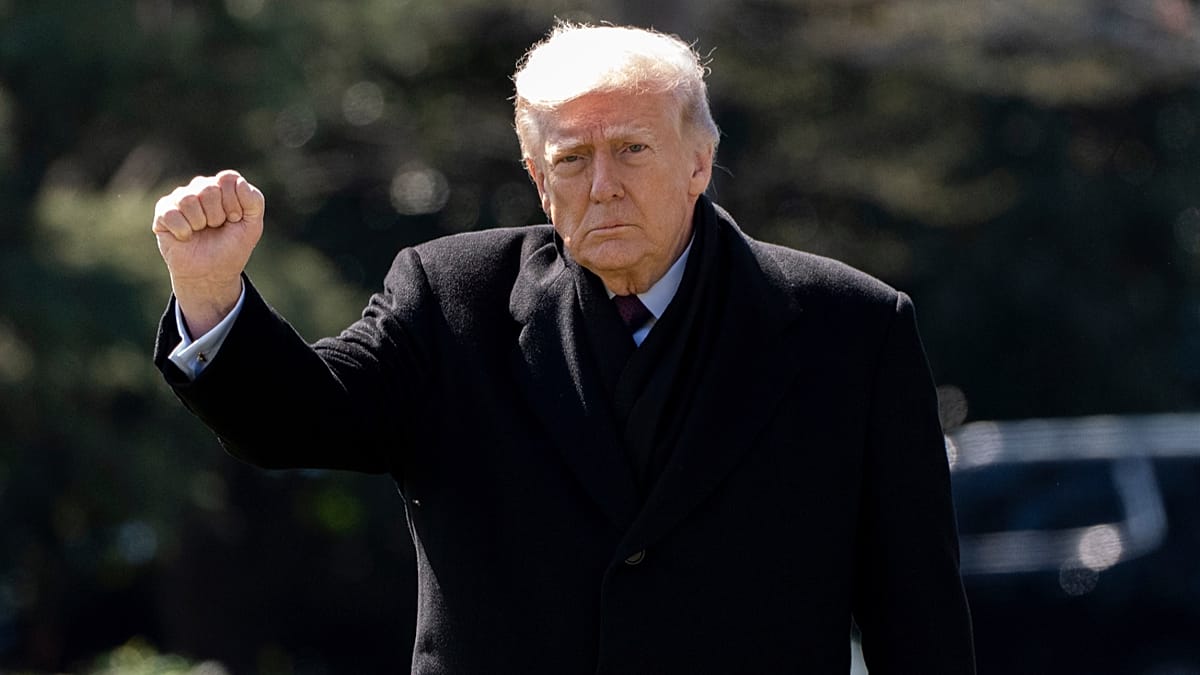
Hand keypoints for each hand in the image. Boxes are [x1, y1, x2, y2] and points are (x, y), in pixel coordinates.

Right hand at [152, 170, 264, 334]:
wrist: (212, 273)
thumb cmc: (232, 247)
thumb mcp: (253, 226)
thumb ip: (254, 201)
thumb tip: (239, 182)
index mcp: (222, 187)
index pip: (227, 179)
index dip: (234, 203)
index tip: (234, 219)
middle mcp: (200, 188)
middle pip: (208, 188)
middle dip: (217, 215)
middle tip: (216, 227)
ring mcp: (180, 199)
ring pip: (189, 200)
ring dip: (200, 223)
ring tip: (201, 232)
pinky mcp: (163, 214)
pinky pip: (171, 214)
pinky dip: (183, 231)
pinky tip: (186, 237)